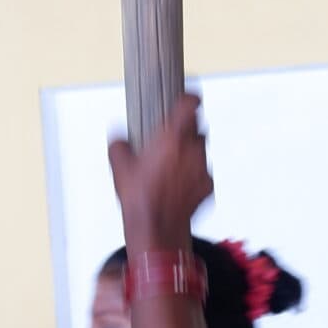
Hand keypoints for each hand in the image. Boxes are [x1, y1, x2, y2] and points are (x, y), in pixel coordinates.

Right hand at [108, 93, 211, 249]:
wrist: (157, 229)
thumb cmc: (139, 197)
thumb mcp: (119, 166)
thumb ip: (119, 144)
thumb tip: (119, 139)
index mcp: (173, 136)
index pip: (191, 103)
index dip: (189, 98)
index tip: (187, 98)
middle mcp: (193, 149)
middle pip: (196, 129)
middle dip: (185, 134)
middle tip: (169, 144)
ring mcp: (203, 168)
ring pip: (200, 153)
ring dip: (189, 156)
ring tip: (170, 171)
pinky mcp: (208, 187)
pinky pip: (202, 175)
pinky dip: (193, 177)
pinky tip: (177, 188)